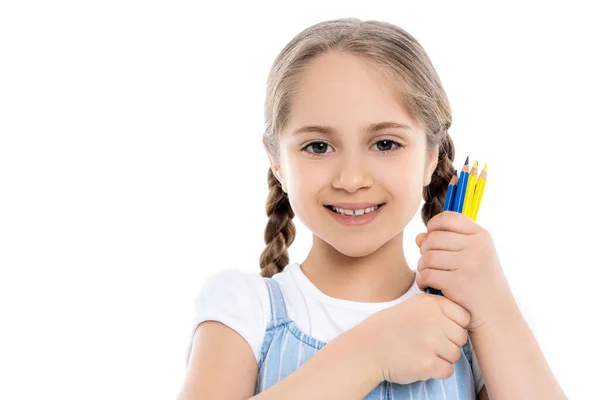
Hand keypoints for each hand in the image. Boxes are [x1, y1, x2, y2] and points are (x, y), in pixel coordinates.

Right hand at [358, 293, 469, 384]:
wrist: (368, 348)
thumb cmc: (392, 327)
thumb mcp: (414, 305)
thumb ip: (438, 307)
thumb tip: (466, 315)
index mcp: (431, 303)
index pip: (464, 316)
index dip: (454, 325)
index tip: (440, 329)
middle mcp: (433, 320)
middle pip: (461, 337)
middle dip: (449, 343)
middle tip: (428, 343)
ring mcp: (430, 342)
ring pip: (456, 355)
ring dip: (442, 357)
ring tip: (421, 352)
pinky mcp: (427, 363)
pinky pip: (448, 370)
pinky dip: (436, 371)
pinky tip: (420, 362)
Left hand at [415, 211, 514, 332]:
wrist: (497, 317)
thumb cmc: (480, 284)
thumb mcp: (470, 258)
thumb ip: (445, 243)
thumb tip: (418, 237)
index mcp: (482, 236)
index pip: (448, 218)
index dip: (433, 226)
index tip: (432, 240)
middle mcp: (478, 247)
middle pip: (433, 238)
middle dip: (425, 251)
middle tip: (431, 265)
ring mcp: (469, 264)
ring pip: (426, 257)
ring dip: (422, 268)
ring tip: (430, 276)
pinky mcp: (458, 283)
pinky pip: (426, 274)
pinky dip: (422, 281)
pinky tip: (428, 286)